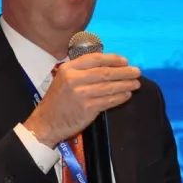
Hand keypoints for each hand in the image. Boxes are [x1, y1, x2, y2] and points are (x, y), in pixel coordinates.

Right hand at [23, 53, 141, 147]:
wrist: (46, 123)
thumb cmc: (57, 101)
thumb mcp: (64, 79)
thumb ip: (81, 71)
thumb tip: (108, 65)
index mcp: (69, 69)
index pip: (95, 59)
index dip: (113, 59)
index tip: (125, 61)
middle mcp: (74, 79)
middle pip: (105, 72)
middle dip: (124, 72)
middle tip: (137, 72)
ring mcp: (81, 94)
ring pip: (109, 86)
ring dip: (125, 84)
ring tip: (136, 83)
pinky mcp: (87, 108)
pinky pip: (108, 101)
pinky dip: (120, 97)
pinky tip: (127, 95)